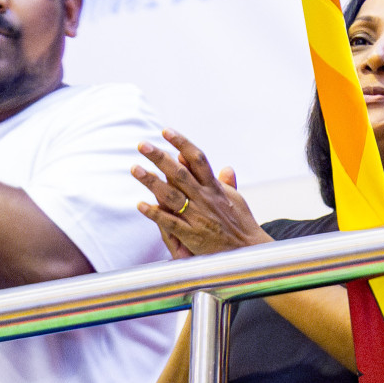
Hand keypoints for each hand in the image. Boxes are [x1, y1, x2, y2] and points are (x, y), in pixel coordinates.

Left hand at [132, 130, 270, 258]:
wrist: (248, 251)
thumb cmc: (240, 224)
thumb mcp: (235, 199)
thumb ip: (225, 183)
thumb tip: (224, 166)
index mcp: (214, 187)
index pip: (197, 159)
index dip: (182, 143)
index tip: (166, 131)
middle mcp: (205, 198)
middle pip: (180, 173)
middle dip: (160, 158)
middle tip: (141, 144)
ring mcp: (198, 216)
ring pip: (171, 195)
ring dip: (151, 182)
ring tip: (134, 169)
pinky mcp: (191, 235)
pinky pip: (170, 222)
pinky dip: (155, 213)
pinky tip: (140, 205)